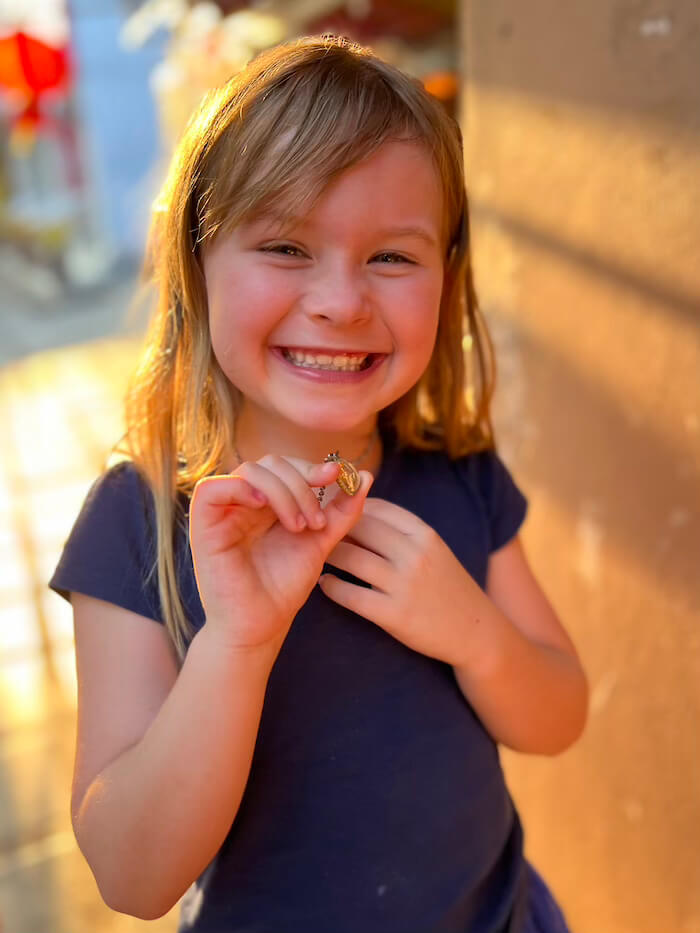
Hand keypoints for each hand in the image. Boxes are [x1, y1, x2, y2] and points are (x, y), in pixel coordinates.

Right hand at [189, 457, 372, 652]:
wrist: (260, 626)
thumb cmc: (284, 586)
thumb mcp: (320, 541)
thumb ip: (342, 511)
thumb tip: (366, 476)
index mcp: (267, 502)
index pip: (288, 465)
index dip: (313, 468)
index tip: (339, 476)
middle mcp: (244, 501)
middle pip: (272, 462)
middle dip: (303, 484)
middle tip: (318, 521)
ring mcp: (223, 510)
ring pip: (250, 471)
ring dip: (283, 492)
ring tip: (299, 527)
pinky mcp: (202, 523)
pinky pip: (213, 487)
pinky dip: (242, 489)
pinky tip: (263, 507)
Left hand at [320, 498, 475, 664]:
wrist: (474, 630)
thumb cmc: (446, 586)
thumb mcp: (433, 549)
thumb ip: (401, 531)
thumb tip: (355, 511)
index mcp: (424, 534)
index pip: (377, 507)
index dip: (349, 508)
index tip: (333, 514)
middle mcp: (415, 554)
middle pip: (359, 527)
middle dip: (332, 528)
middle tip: (314, 533)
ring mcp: (405, 584)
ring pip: (350, 557)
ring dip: (327, 555)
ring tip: (315, 556)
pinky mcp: (395, 614)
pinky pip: (350, 594)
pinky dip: (331, 587)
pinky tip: (325, 584)